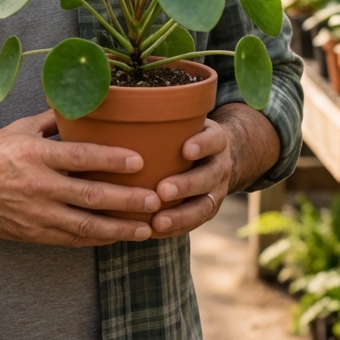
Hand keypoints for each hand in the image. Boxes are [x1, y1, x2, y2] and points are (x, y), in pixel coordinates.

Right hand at [0, 110, 161, 246]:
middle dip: (126, 199)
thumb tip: (83, 102)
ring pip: (86, 226)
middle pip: (90, 195)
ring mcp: (37, 214)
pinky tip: (118, 237)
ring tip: (146, 227)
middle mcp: (38, 186)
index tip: (138, 160)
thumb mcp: (20, 129)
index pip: (80, 157)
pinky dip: (98, 240)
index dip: (111, 159)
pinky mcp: (35, 234)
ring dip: (119, 228)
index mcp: (36, 155)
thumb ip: (53, 120)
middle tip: (155, 198)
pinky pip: (73, 240)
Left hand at [148, 119, 230, 238]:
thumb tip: (119, 108)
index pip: (213, 140)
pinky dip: (176, 228)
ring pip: (204, 205)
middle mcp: (220, 165)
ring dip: (181, 215)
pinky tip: (154, 231)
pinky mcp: (208, 208)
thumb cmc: (187, 134)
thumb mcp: (187, 121)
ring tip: (157, 221)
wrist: (216, 155)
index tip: (186, 150)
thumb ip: (166, 118)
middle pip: (209, 176)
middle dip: (186, 185)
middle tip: (163, 190)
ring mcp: (217, 190)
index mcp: (215, 140)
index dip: (202, 145)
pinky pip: (195, 222)